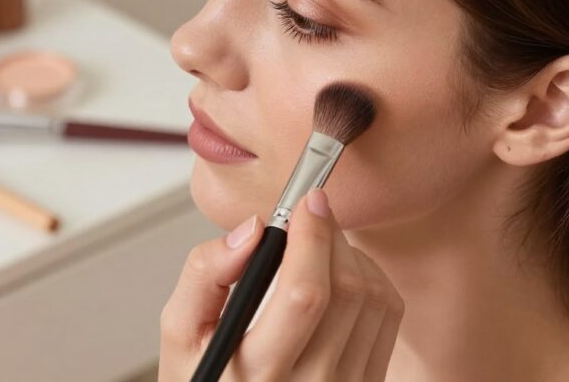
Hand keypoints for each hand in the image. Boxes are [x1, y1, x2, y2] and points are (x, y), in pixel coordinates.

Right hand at [159, 189, 403, 380]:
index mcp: (259, 374)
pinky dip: (369, 276)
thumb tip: (252, 230)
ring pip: (374, 297)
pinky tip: (338, 273)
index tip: (304, 203)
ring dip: (350, 252)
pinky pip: (388, 314)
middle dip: (330, 235)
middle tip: (309, 214)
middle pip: (347, 290)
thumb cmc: (206, 375)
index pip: (304, 295)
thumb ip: (204, 275)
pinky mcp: (368, 381)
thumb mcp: (180, 332)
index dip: (312, 238)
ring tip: (318, 245)